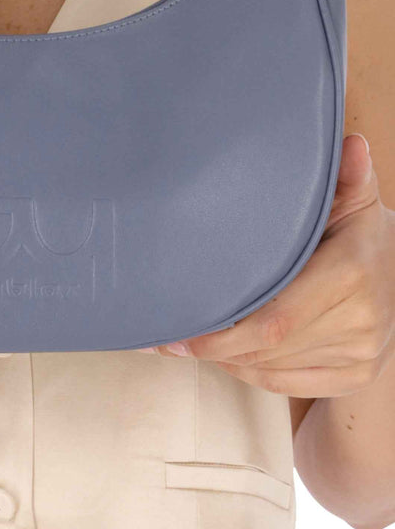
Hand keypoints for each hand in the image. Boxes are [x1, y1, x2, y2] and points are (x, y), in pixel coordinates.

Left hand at [137, 134, 394, 397]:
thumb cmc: (361, 233)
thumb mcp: (355, 200)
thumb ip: (345, 176)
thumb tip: (349, 143)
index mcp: (352, 272)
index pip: (275, 319)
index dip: (222, 332)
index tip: (179, 329)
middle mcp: (360, 319)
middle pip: (265, 349)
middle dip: (211, 346)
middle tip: (167, 338)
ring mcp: (360, 354)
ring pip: (269, 369)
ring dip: (225, 359)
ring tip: (190, 341)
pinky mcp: (354, 376)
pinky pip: (284, 384)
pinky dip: (249, 371)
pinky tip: (227, 354)